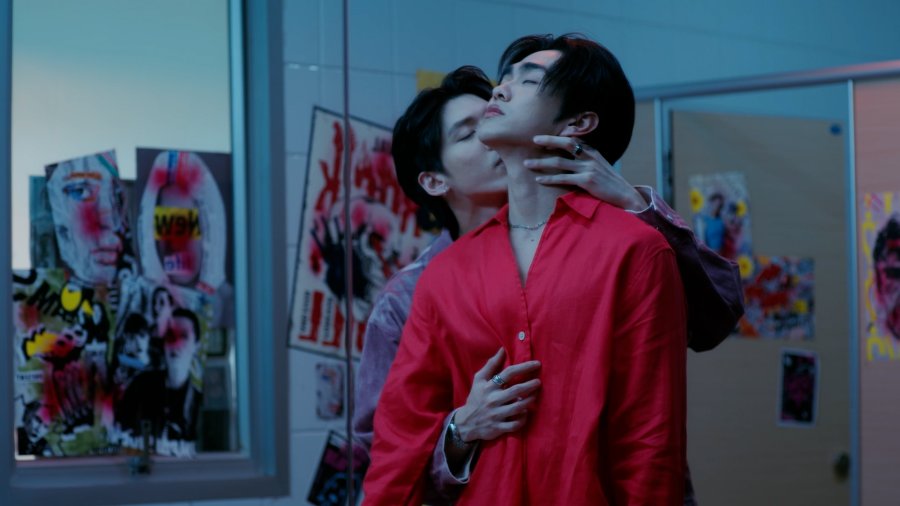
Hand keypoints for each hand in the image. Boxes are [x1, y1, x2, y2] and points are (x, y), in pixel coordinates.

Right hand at [453, 348, 540, 442]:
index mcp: (489, 387)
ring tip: (535, 395)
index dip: (524, 367)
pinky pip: (515, 424)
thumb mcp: (479, 380)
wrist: (466, 423)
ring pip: (518, 407)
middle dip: (530, 385)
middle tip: (538, 382)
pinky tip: (526, 412)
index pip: (508, 373)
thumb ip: (491, 365)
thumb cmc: (476, 398)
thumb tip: (502, 350)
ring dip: (529, 401)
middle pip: (516, 391)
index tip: (536, 364)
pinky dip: (523, 418)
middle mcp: (493, 400)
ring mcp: (496, 415)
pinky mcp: (499, 428)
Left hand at [526, 135, 647, 211]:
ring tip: (527, 163)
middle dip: (548, 140)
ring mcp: (588, 168)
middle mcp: (590, 157)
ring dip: (541, 162)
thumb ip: (586, 160)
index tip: (543, 137)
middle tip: (533, 140)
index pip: (573, 139)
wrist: (625, 195)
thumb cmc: (610, 183)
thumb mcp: (600, 166)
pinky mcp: (586, 181)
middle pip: (565, 144)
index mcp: (593, 151)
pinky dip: (549, 179)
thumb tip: (571, 157)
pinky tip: (539, 180)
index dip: (557, 137)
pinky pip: (563, 178)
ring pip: (559, 162)